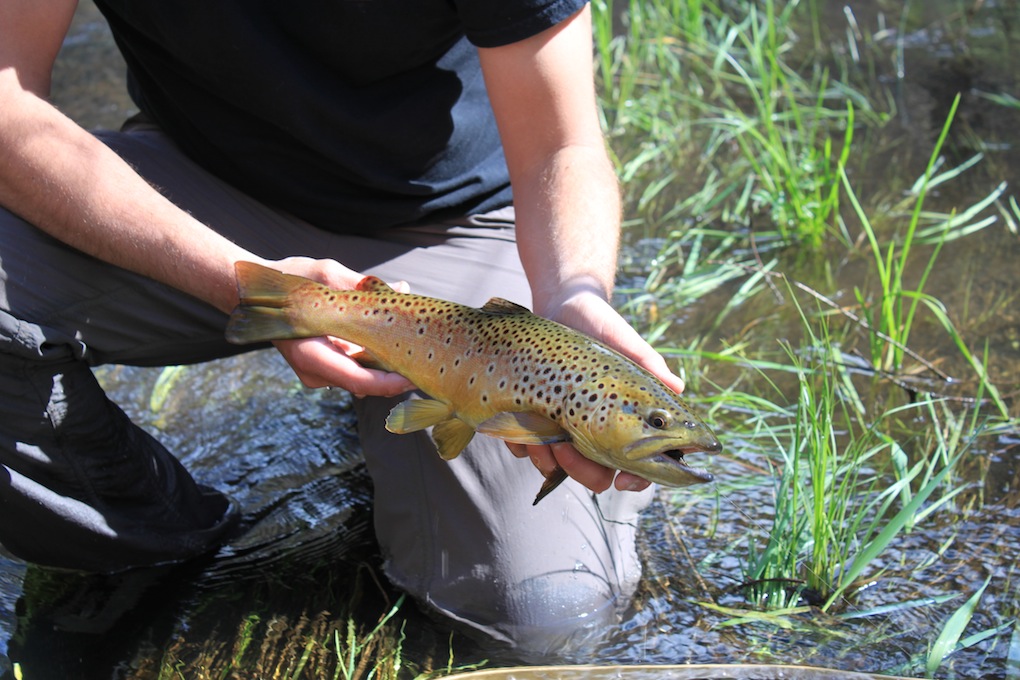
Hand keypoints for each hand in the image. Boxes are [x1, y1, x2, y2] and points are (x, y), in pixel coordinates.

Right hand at [258, 256, 416, 396]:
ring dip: (391, 369)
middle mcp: (316, 372)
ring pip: (364, 379)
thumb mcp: (325, 274)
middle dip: (398, 377)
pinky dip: (378, 362)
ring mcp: (319, 373)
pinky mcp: (325, 368)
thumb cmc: (287, 282)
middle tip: (431, 364)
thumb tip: (402, 289)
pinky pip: (357, 371)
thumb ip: (362, 286)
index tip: (417, 376)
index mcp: (312, 355)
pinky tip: (399, 347)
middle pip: (367, 384)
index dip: (391, 383)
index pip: (360, 381)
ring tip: (421, 355)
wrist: (252, 294)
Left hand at [508, 286, 685, 494]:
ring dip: (547, 461)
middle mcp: (599, 429)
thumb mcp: (625, 342)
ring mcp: (566, 427)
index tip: (624, 479)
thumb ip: (649, 365)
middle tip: (566, 448)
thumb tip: (677, 387)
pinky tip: (517, 428)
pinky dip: (522, 445)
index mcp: (628, 420)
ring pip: (559, 468)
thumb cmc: (602, 324)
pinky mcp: (537, 419)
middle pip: (597, 475)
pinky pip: (527, 448)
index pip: (641, 463)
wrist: (561, 304)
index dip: (637, 478)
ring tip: (539, 439)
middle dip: (581, 470)